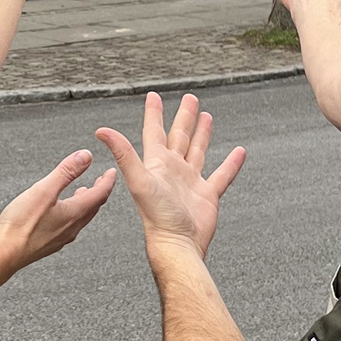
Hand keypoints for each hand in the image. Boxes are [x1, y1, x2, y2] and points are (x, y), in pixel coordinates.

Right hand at [0, 149, 116, 271]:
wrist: (5, 254)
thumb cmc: (22, 225)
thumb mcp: (45, 189)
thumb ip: (66, 172)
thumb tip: (86, 156)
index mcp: (75, 213)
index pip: (99, 194)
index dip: (107, 181)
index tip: (111, 172)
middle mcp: (72, 227)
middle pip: (93, 207)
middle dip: (99, 192)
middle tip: (102, 181)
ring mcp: (61, 237)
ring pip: (82, 217)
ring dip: (86, 203)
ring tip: (83, 193)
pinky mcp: (50, 243)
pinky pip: (70, 225)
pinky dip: (73, 213)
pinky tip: (62, 211)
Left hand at [96, 93, 245, 257]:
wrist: (177, 243)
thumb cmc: (156, 216)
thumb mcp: (139, 179)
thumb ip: (123, 153)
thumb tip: (101, 131)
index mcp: (157, 164)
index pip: (154, 132)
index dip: (154, 114)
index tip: (154, 96)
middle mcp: (173, 170)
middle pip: (179, 136)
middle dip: (184, 117)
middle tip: (190, 98)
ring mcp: (190, 182)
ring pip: (198, 151)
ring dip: (202, 134)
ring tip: (206, 116)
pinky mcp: (207, 195)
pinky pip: (222, 175)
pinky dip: (230, 164)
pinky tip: (238, 153)